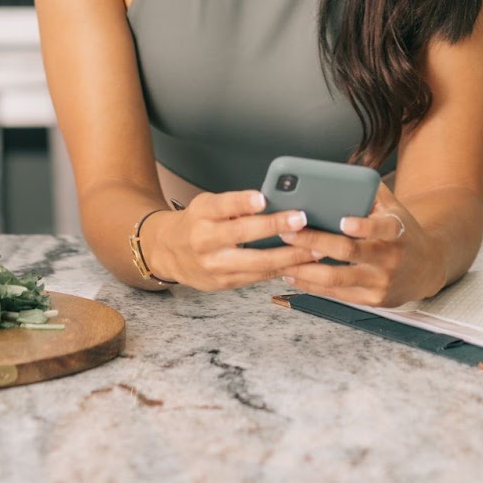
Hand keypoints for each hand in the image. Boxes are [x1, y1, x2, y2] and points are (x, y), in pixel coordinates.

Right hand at [145, 189, 323, 292]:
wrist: (167, 253)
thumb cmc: (196, 222)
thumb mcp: (207, 205)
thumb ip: (234, 206)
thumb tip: (274, 202)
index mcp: (202, 215)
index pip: (223, 206)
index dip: (242, 203)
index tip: (262, 197)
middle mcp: (206, 242)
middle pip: (243, 235)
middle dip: (275, 227)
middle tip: (302, 220)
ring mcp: (215, 267)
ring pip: (256, 263)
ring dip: (289, 256)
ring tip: (315, 249)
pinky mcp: (224, 284)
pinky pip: (257, 278)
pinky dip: (281, 271)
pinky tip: (301, 266)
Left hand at [277, 183, 444, 307]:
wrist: (427, 268)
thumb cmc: (402, 231)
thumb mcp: (394, 207)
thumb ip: (370, 191)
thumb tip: (338, 175)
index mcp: (396, 231)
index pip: (381, 227)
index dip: (362, 226)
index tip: (342, 220)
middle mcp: (390, 258)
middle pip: (348, 252)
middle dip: (314, 241)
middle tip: (288, 230)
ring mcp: (380, 282)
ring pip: (337, 278)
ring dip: (306, 268)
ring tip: (282, 257)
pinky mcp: (371, 300)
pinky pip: (337, 294)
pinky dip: (312, 285)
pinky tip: (293, 275)